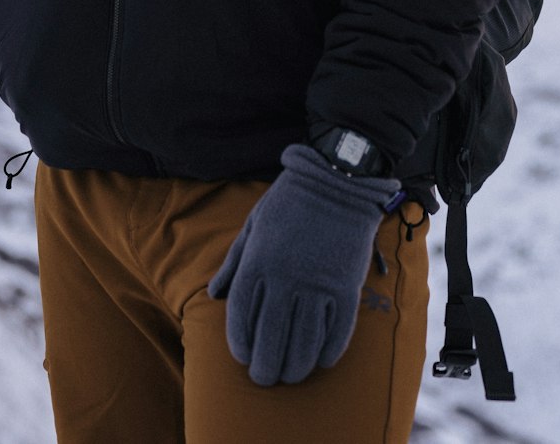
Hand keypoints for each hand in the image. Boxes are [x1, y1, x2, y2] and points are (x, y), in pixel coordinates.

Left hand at [207, 143, 399, 385]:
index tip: (242, 357)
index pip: (241, 314)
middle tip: (265, 379)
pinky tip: (321, 361)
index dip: (240, 341)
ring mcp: (317, 283)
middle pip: (271, 336)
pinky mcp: (346, 286)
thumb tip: (213, 294)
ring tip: (291, 376)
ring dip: (296, 366)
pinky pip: (338, 331)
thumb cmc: (289, 202)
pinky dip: (329, 351)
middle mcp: (285, 276)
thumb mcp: (253, 225)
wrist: (336, 181)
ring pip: (304, 341)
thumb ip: (233, 262)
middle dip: (266, 366)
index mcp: (258, 260)